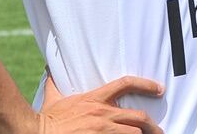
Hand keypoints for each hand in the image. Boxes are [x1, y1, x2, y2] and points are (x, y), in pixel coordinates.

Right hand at [37, 75, 164, 133]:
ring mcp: (102, 130)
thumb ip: (55, 83)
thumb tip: (49, 69)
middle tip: (158, 130)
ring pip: (134, 132)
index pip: (126, 83)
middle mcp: (103, 114)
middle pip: (138, 116)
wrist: (36, 133)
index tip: (160, 89)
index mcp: (95, 98)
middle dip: (151, 124)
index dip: (146, 84)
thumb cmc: (46, 119)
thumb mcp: (53, 97)